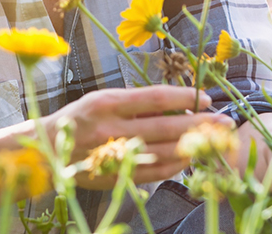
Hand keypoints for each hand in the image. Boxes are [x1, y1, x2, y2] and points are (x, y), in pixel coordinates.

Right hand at [40, 86, 231, 188]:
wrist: (46, 150)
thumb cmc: (78, 118)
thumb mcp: (101, 99)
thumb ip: (134, 102)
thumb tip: (176, 103)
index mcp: (106, 102)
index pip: (155, 97)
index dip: (184, 97)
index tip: (206, 97)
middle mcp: (111, 128)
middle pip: (166, 125)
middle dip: (200, 123)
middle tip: (225, 122)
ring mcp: (114, 155)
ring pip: (163, 151)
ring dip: (193, 145)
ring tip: (213, 141)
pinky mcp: (116, 175)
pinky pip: (154, 171)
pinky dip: (175, 165)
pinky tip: (189, 158)